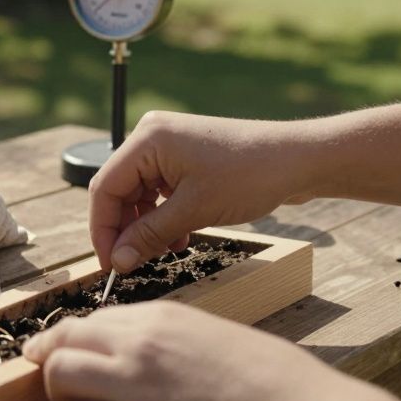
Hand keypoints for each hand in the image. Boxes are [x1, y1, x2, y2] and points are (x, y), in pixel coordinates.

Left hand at [23, 301, 339, 400]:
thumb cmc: (274, 380)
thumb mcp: (216, 335)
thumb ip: (174, 341)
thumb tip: (151, 359)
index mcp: (163, 315)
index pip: (94, 319)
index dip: (74, 338)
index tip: (64, 350)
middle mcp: (139, 342)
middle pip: (64, 339)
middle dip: (51, 359)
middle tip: (52, 380)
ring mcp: (133, 383)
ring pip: (59, 376)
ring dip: (60, 394)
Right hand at [89, 110, 323, 272]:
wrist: (298, 160)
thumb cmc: (249, 175)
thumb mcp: (194, 211)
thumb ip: (149, 235)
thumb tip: (118, 261)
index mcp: (147, 139)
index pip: (105, 188)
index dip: (103, 230)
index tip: (110, 264)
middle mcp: (152, 137)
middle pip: (120, 190)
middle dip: (125, 229)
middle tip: (132, 263)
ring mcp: (169, 146)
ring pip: (139, 194)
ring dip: (146, 226)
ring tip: (163, 251)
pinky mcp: (184, 157)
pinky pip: (159, 191)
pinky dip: (163, 216)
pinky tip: (177, 239)